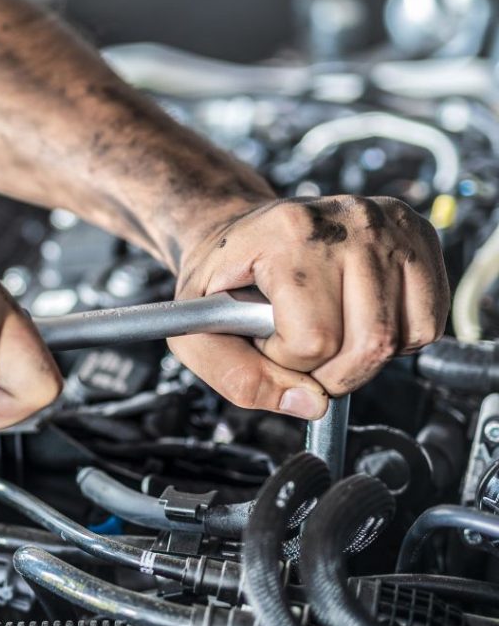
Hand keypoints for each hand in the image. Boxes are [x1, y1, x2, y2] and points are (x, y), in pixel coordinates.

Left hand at [170, 195, 448, 418]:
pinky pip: (428, 322)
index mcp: (288, 233)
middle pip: (368, 343)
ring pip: (399, 338)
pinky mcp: (418, 235)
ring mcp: (388, 225)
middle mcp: (347, 221)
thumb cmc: (221, 277)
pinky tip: (357, 317)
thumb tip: (310, 403)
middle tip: (299, 346)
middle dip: (329, 370)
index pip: (313, 338)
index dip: (285, 358)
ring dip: (361, 356)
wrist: (239, 232)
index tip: (267, 338)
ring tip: (325, 326)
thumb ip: (237, 376)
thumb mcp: (198, 328)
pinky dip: (395, 338)